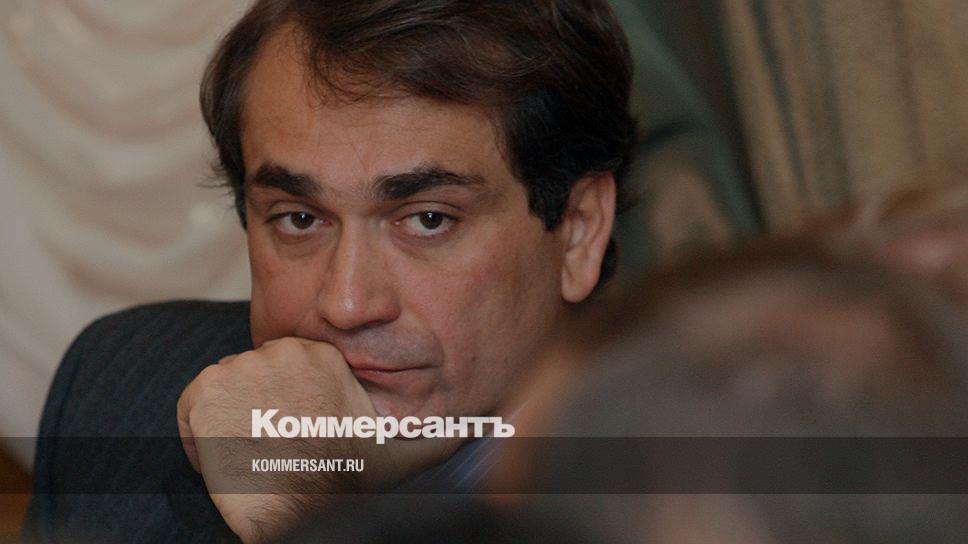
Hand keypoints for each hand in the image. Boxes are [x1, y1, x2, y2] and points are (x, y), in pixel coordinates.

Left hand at [177, 337, 456, 542]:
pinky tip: (228, 459)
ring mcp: (244, 367)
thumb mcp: (400, 451)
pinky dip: (198, 437)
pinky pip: (191, 409)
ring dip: (227, 424)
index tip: (290, 437)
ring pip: (222, 392)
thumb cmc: (348, 484)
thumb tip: (483, 424)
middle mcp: (283, 351)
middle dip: (254, 413)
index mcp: (322, 357)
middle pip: (252, 377)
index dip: (282, 408)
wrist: (303, 508)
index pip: (283, 371)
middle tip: (271, 452)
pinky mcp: (208, 391)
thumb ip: (439, 430)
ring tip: (252, 457)